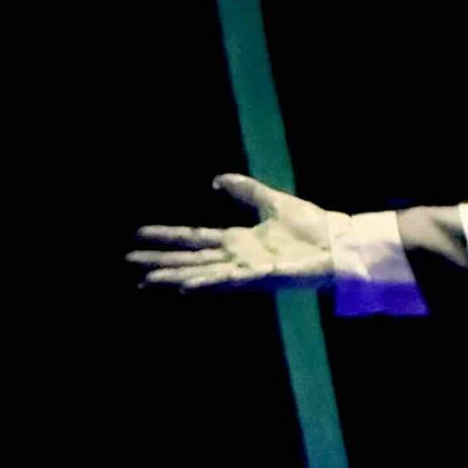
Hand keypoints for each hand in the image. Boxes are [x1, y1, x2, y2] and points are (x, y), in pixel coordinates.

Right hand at [128, 174, 333, 294]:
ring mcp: (246, 270)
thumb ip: (244, 190)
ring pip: (200, 273)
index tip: (139, 235)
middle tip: (129, 264)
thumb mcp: (271, 201)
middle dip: (159, 262)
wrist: (337, 242)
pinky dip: (205, 283)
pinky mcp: (261, 277)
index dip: (167, 237)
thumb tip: (215, 180)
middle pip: (189, 259)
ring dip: (173, 277)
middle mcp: (236, 258)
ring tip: (146, 281)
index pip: (193, 239)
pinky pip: (227, 281)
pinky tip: (184, 286)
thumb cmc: (312, 226)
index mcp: (238, 241)